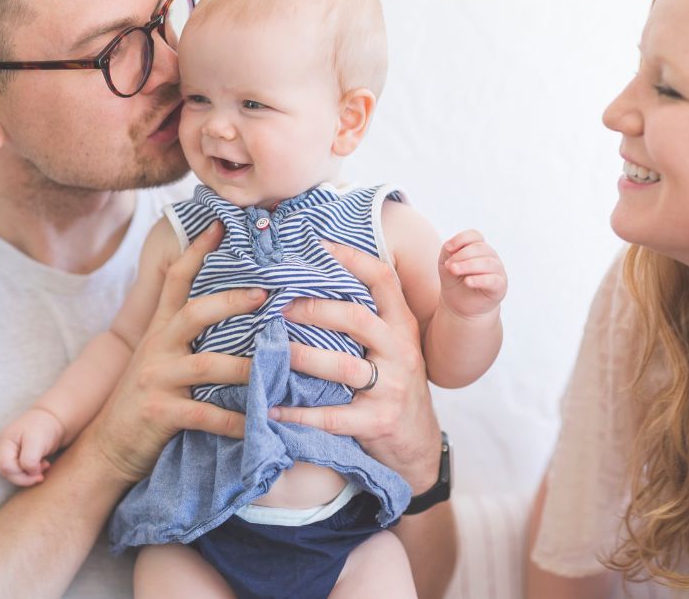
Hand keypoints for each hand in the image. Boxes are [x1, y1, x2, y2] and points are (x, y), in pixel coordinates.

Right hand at [0, 408, 63, 486]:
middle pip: (7, 472)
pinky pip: (22, 470)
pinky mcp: (20, 456)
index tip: (39, 472)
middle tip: (41, 475)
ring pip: (15, 472)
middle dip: (25, 477)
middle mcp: (5, 448)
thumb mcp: (37, 441)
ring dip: (31, 474)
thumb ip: (29, 459)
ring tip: (46, 466)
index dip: (20, 474)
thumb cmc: (45, 426)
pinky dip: (34, 471)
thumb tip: (30, 473)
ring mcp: (12, 452)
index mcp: (5, 442)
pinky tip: (45, 465)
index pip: (5, 466)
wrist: (56, 418)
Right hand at [83, 222, 266, 483]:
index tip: (221, 224)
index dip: (197, 250)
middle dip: (231, 301)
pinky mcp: (159, 414)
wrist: (108, 446)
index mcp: (160, 329)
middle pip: (195, 313)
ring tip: (277, 365)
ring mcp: (156, 379)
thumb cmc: (149, 396)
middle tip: (266, 294)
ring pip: (208, 365)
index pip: (176, 279)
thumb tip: (237, 304)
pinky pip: (205, 415)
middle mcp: (157, 347)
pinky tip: (260, 422)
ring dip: (247, 366)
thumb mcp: (163, 356)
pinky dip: (235, 420)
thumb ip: (191, 332)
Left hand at [272, 240, 441, 492]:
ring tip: (270, 351)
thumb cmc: (394, 385)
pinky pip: (332, 415)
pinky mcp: (378, 421)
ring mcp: (391, 387)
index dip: (351, 258)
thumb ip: (368, 317)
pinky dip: (299, 413)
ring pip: (342, 365)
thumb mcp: (393, 346)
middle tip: (278, 306)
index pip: (382, 279)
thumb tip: (318, 280)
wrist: (418, 443)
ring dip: (301, 356)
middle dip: (313, 309)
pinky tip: (272, 407)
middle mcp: (400, 350)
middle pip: (356, 317)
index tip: (317, 245)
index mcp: (401, 325)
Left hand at [438, 229, 506, 317]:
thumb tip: (452, 248)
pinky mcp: (500, 286)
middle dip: (462, 255)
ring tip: (454, 271)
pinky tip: (467, 282)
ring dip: (469, 265)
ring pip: (488, 262)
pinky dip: (480, 279)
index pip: (475, 236)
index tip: (448, 249)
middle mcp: (491, 256)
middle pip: (481, 248)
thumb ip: (448, 251)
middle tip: (450, 266)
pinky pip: (493, 280)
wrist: (459, 304)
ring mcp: (497, 271)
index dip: (461, 239)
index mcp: (478, 248)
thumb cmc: (455, 280)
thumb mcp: (446, 263)